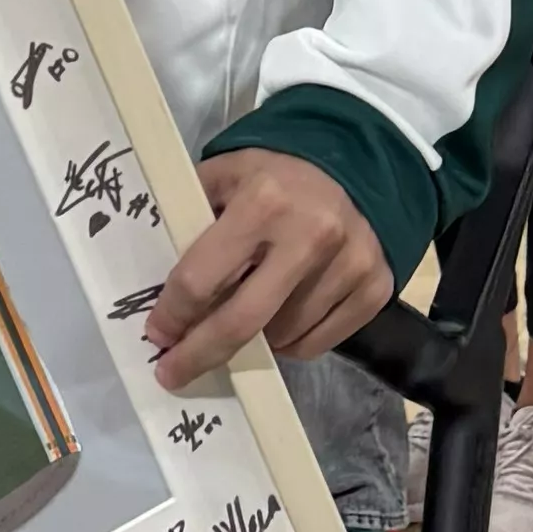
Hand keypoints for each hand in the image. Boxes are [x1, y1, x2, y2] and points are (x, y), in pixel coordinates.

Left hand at [143, 150, 390, 390]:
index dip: (173, 313)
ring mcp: (349, 266)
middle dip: (200, 354)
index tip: (157, 333)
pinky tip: (280, 322)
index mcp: (263, 202)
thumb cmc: (281, 168)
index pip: (202, 277)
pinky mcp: (376, 288)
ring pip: (282, 338)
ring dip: (253, 342)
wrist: (364, 158)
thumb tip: (156, 274)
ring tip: (240, 324)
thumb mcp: (228, 171)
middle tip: (173, 372)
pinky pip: (318, 342)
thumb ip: (194, 213)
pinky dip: (292, 343)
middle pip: (243, 322)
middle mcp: (310, 237)